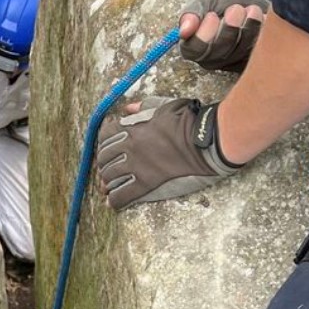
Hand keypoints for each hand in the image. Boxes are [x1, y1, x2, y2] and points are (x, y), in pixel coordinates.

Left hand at [96, 97, 240, 208]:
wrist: (205, 141)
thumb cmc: (189, 122)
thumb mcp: (164, 106)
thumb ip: (144, 107)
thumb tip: (129, 109)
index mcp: (133, 127)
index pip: (104, 135)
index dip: (104, 142)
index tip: (108, 146)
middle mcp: (129, 147)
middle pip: (103, 158)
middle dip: (104, 164)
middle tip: (108, 168)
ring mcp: (136, 166)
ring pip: (108, 178)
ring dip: (107, 182)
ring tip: (110, 186)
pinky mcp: (145, 185)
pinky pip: (120, 196)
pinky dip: (114, 200)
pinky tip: (114, 202)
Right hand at [177, 0, 270, 71]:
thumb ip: (192, 14)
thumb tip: (184, 32)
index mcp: (193, 45)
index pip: (195, 50)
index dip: (204, 35)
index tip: (212, 15)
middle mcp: (210, 58)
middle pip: (219, 52)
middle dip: (229, 28)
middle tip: (235, 8)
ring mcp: (231, 61)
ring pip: (239, 50)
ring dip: (247, 26)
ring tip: (249, 8)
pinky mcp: (251, 58)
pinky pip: (257, 48)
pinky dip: (258, 29)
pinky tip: (257, 15)